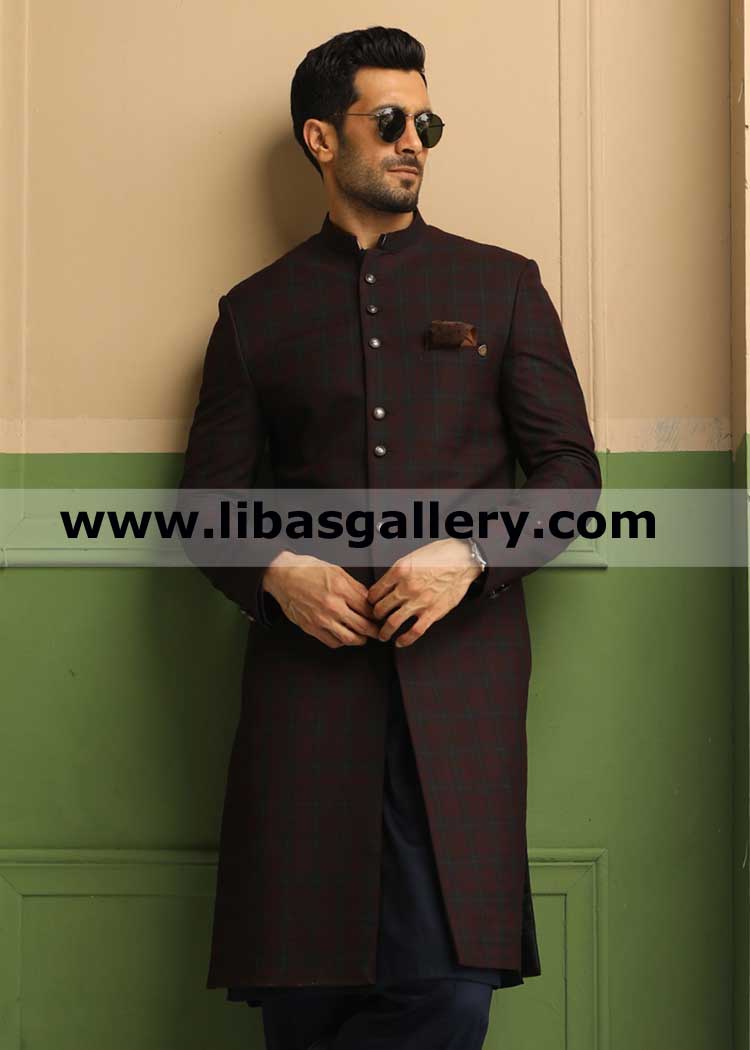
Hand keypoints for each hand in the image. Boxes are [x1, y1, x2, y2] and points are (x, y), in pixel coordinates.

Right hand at [261, 550, 380, 648]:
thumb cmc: (308, 570)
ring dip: (360, 640)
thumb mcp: (336, 570)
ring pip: (349, 638)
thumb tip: (368, 599)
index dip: (377, 614)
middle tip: (378, 631)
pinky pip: (332, 642)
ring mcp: (321, 619)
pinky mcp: (311, 627)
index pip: (367, 609)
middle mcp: (332, 606)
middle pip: (362, 626)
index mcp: (341, 589)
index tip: (379, 616)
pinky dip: (342, 642)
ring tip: (363, 637)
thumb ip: (354, 586)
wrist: (282, 576)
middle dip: (374, 631)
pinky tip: (344, 636)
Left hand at [366, 538, 483, 647]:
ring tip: (383, 635)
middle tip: (376, 620)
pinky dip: (404, 640)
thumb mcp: (413, 557)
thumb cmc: (440, 555)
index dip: (370, 601)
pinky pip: (414, 632)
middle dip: (375, 616)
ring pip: (393, 622)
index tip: (371, 604)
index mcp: (399, 571)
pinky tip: (400, 642)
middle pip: (381, 608)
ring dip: (385, 632)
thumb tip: (387, 585)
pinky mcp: (432, 612)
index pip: (375, 591)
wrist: (463, 560)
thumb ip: (399, 572)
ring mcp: (419, 601)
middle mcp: (406, 587)